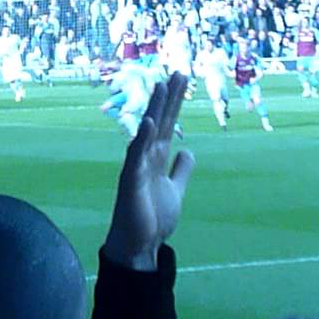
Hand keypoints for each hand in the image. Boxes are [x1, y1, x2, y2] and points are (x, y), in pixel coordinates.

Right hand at [102, 72, 194, 271]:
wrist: (139, 245)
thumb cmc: (152, 218)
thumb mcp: (175, 190)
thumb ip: (181, 170)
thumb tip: (188, 151)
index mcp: (156, 158)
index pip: (167, 123)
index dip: (174, 102)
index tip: (181, 80)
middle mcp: (145, 157)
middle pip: (159, 121)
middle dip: (169, 98)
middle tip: (178, 73)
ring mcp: (137, 167)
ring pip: (147, 132)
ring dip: (155, 109)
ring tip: (162, 86)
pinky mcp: (130, 181)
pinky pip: (136, 156)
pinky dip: (142, 138)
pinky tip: (149, 121)